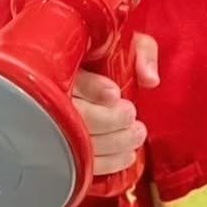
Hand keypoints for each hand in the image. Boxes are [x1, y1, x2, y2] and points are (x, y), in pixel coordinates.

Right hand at [72, 33, 159, 175]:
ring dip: (113, 144)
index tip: (114, 93)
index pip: (70, 79)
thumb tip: (151, 79)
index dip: (93, 89)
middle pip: (75, 116)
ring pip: (78, 143)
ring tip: (137, 134)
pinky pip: (81, 162)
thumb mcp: (130, 42)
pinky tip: (127, 155)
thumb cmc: (112, 54)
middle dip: (110, 121)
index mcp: (67, 66)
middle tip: (132, 115)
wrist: (98, 68)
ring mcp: (58, 123)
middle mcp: (56, 95)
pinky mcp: (68, 146)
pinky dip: (107, 163)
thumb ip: (143, 52)